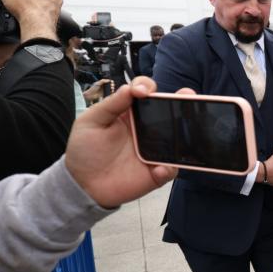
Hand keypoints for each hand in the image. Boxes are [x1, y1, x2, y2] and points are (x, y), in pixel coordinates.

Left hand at [65, 76, 176, 207]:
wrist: (83, 184)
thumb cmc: (85, 150)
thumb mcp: (90, 122)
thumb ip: (110, 105)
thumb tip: (131, 89)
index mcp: (131, 113)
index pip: (145, 92)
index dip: (148, 87)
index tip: (143, 92)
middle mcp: (147, 128)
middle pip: (170, 111)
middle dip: (182, 100)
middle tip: (187, 96)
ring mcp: (155, 150)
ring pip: (178, 138)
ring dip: (186, 132)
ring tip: (189, 129)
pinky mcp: (157, 171)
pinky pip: (171, 168)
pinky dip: (168, 169)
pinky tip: (158, 169)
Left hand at [82, 79, 111, 103]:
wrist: (91, 95)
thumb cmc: (93, 88)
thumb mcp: (97, 83)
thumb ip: (103, 81)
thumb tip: (109, 80)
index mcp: (102, 83)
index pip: (108, 81)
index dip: (111, 81)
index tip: (111, 82)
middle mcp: (104, 86)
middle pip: (111, 85)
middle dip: (112, 85)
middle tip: (112, 86)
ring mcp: (105, 90)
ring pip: (111, 89)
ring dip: (112, 89)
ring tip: (112, 89)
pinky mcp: (105, 94)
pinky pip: (110, 93)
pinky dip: (111, 92)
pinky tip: (111, 92)